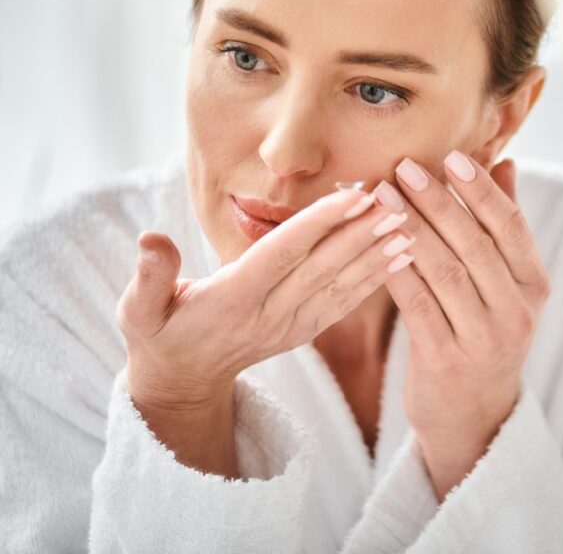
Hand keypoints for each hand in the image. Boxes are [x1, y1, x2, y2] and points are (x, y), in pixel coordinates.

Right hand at [118, 187, 413, 409]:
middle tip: (396, 204)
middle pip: (323, 268)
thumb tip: (150, 240)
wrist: (183, 380)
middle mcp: (271, 314)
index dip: (319, 225)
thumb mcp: (138, 309)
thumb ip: (148, 276)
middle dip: (362, 235)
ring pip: (341, 285)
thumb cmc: (160, 332)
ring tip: (410, 225)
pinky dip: (374, 278)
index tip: (353, 197)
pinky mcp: (306, 330)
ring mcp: (292, 326)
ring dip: (377, 255)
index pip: (284, 255)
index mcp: (235, 299)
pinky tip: (401, 256)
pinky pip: (345, 302)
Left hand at [374, 151, 551, 498]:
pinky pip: (417, 305)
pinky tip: (376, 241)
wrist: (475, 415)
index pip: (511, 228)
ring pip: (444, 272)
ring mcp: (483, 339)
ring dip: (412, 228)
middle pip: (475, 245)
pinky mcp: (446, 361)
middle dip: (439, 202)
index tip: (453, 157)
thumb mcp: (506, 285)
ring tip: (384, 194)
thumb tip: (505, 163)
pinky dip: (397, 269)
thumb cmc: (485, 333)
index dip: (483, 191)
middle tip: (406, 166)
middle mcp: (516, 312)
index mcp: (533, 286)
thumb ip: (503, 226)